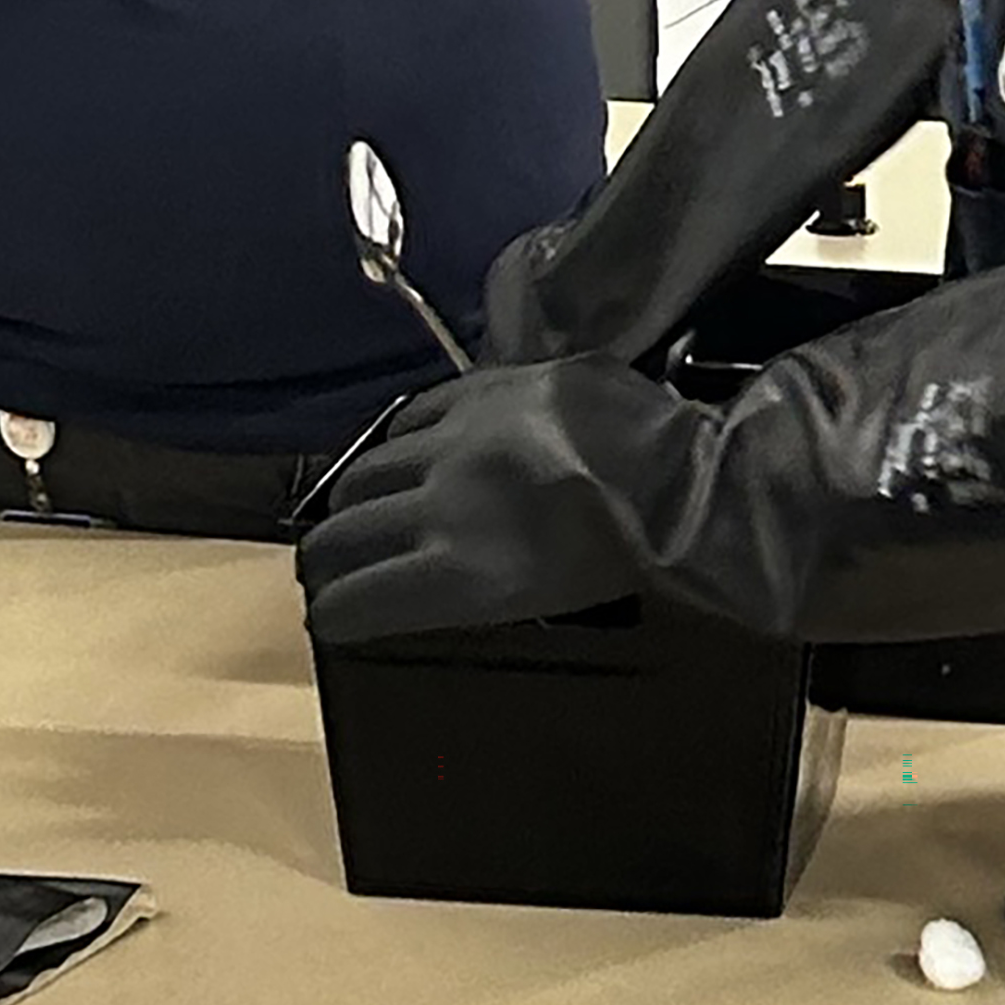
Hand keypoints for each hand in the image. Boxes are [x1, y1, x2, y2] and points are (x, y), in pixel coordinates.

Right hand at [295, 354, 692, 645]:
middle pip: (342, 535)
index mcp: (460, 575)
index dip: (334, 613)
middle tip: (328, 568)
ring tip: (361, 510)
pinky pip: (410, 414)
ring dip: (353, 499)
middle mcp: (442, 507)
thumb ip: (460, 589)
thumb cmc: (620, 557)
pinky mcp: (481, 388)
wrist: (679, 476)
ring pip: (364, 470)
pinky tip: (405, 453)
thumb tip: (409, 582)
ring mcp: (458, 441)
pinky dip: (399, 441)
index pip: (356, 600)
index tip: (332, 615)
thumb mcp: (537, 599)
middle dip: (326, 561)